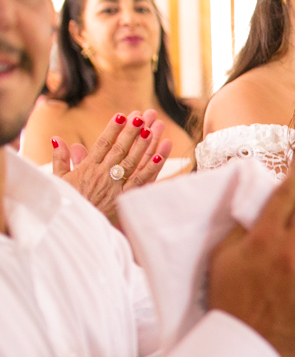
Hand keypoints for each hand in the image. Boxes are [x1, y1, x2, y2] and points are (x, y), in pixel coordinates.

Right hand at [52, 110, 172, 225]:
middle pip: (121, 149)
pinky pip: (141, 181)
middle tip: (142, 115)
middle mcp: (103, 175)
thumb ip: (60, 159)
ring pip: (132, 161)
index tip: (121, 116)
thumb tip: (58, 140)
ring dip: (144, 144)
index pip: (103, 144)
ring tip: (153, 128)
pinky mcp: (126, 199)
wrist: (74, 226)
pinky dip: (151, 168)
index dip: (112, 129)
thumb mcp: (60, 180)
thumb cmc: (69, 203)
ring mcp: (116, 186)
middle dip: (132, 131)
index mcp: (88, 168)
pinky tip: (160, 156)